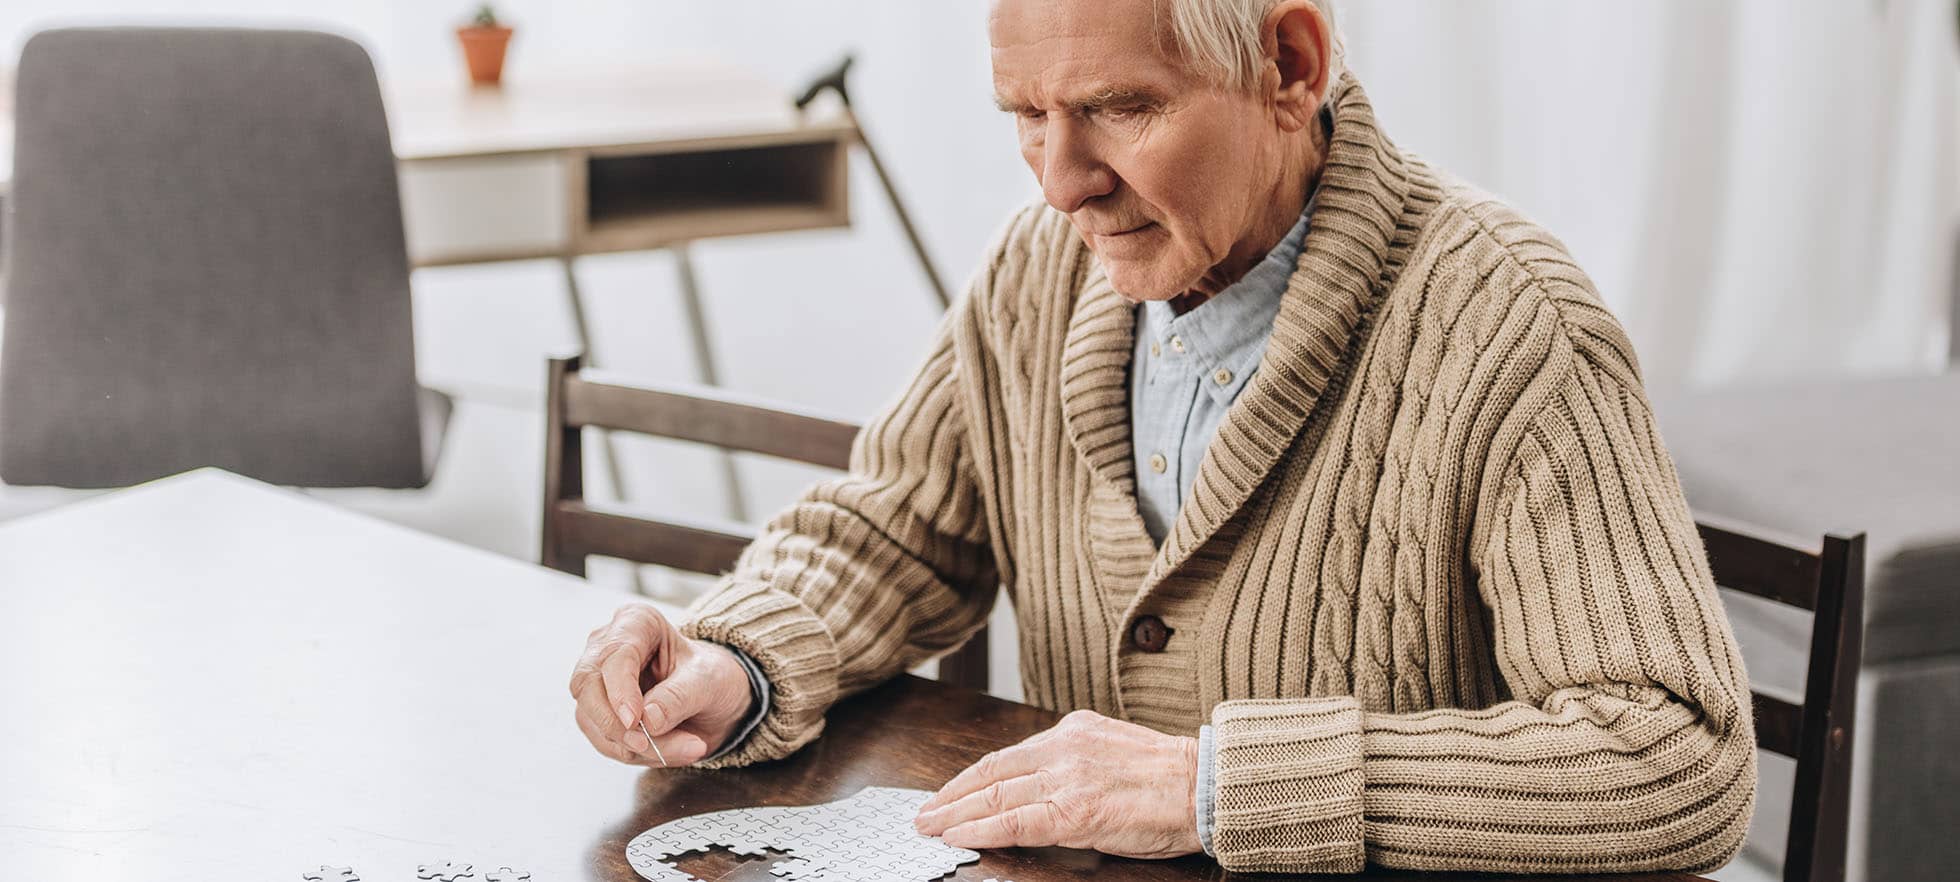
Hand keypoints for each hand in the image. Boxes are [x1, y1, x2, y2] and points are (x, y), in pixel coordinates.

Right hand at [569, 603, 754, 766]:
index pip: (614, 655)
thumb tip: (648, 720)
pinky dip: (635, 754)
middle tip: (650, 745)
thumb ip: (679, 697)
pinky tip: (669, 752)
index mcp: (636, 622)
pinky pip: (605, 741)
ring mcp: (598, 683)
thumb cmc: (711, 677)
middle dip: (617, 725)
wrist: (714, 701)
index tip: (635, 721)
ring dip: (635, 746)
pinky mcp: (598, 714)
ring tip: (684, 749)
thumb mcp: (710, 681)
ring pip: (594, 720)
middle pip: (588, 687)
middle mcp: (607, 648)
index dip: (620, 690)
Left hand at [911, 710, 1201, 858]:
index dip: (969, 778)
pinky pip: (1015, 821)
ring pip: (995, 795)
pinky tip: (958, 836)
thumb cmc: (1170, 780)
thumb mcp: (1111, 754)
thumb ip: (1072, 766)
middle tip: (923, 813)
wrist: (1208, 787)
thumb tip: (1036, 794)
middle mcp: (1063, 747)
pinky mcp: (1075, 809)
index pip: (1006, 756)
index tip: (946, 793)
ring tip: (929, 827)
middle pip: (991, 772)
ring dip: (955, 813)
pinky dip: (981, 829)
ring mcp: (1067, 776)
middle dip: (951, 796)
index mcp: (1072, 731)